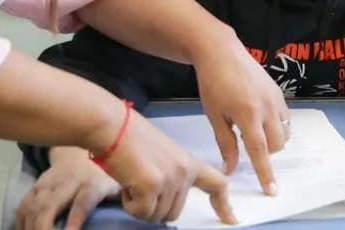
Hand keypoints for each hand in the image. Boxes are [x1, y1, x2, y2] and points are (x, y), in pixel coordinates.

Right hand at [16, 147, 120, 229]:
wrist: (84, 146)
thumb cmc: (106, 173)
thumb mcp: (119, 183)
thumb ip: (124, 199)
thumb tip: (135, 211)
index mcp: (92, 184)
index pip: (83, 201)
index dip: (76, 217)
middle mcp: (68, 183)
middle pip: (50, 205)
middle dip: (43, 227)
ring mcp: (49, 184)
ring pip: (33, 206)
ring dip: (29, 226)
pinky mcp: (37, 186)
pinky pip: (23, 205)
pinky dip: (20, 221)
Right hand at [96, 109, 235, 223]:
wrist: (112, 125)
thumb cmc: (130, 138)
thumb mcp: (162, 155)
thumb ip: (172, 174)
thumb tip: (167, 200)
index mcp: (189, 162)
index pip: (217, 184)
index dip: (223, 205)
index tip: (231, 219)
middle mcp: (184, 171)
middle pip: (174, 213)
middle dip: (153, 207)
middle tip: (139, 183)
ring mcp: (170, 178)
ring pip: (156, 215)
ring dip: (140, 205)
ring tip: (132, 177)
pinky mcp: (152, 184)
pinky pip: (141, 212)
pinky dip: (129, 204)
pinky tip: (126, 181)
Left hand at [193, 40, 290, 195]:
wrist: (222, 51)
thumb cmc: (212, 84)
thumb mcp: (214, 115)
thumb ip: (226, 143)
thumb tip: (231, 169)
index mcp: (248, 115)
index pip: (260, 151)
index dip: (265, 173)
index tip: (272, 191)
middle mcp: (267, 108)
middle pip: (277, 145)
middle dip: (266, 152)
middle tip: (245, 140)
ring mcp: (276, 99)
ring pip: (284, 133)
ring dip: (272, 139)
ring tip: (252, 128)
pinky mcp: (279, 92)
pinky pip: (285, 118)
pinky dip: (276, 125)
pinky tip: (260, 117)